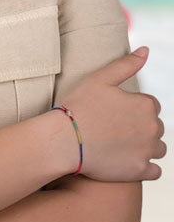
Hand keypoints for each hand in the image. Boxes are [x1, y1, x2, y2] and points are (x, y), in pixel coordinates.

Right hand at [59, 47, 164, 181]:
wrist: (65, 139)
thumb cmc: (79, 105)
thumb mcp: (100, 78)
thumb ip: (126, 64)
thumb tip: (146, 50)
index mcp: (145, 104)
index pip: (150, 104)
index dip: (131, 106)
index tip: (112, 110)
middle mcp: (153, 128)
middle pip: (154, 126)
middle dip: (139, 125)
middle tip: (112, 126)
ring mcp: (148, 151)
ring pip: (157, 148)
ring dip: (145, 145)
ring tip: (119, 142)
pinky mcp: (141, 171)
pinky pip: (154, 170)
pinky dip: (144, 165)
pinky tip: (125, 159)